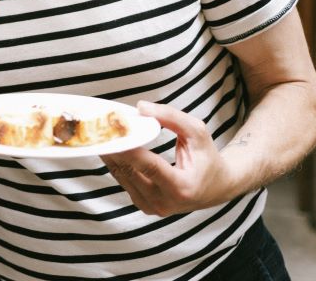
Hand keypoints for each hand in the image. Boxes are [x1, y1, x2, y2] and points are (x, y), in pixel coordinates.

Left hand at [100, 101, 232, 216]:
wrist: (215, 188)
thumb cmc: (207, 157)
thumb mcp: (197, 132)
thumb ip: (171, 117)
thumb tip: (140, 107)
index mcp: (183, 188)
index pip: (150, 166)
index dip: (130, 149)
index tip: (114, 133)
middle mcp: (165, 203)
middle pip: (131, 172)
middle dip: (114, 149)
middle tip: (100, 127)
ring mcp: (153, 208)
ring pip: (123, 177)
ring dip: (110, 155)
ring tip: (100, 133)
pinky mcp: (144, 206)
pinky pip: (124, 181)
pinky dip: (117, 163)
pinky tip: (109, 147)